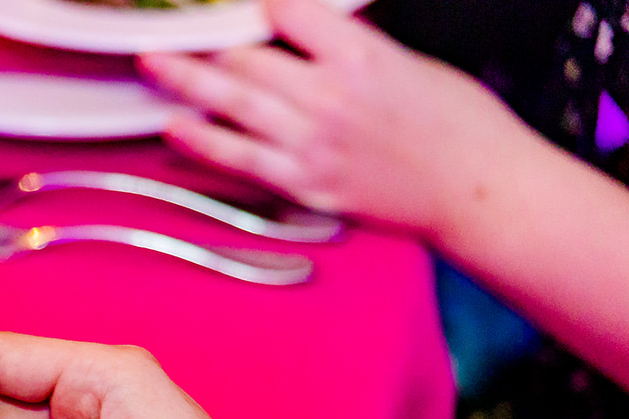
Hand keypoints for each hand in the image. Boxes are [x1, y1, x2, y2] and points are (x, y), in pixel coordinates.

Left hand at [137, 0, 538, 240]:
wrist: (477, 189)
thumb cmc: (455, 123)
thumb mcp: (405, 62)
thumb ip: (348, 46)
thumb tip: (302, 30)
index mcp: (361, 56)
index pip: (288, 11)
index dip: (258, 1)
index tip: (239, 0)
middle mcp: (329, 98)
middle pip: (248, 56)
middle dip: (203, 40)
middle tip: (166, 28)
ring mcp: (312, 145)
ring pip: (233, 103)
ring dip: (184, 80)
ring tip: (151, 63)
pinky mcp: (305, 185)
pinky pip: (240, 159)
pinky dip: (201, 141)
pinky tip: (174, 125)